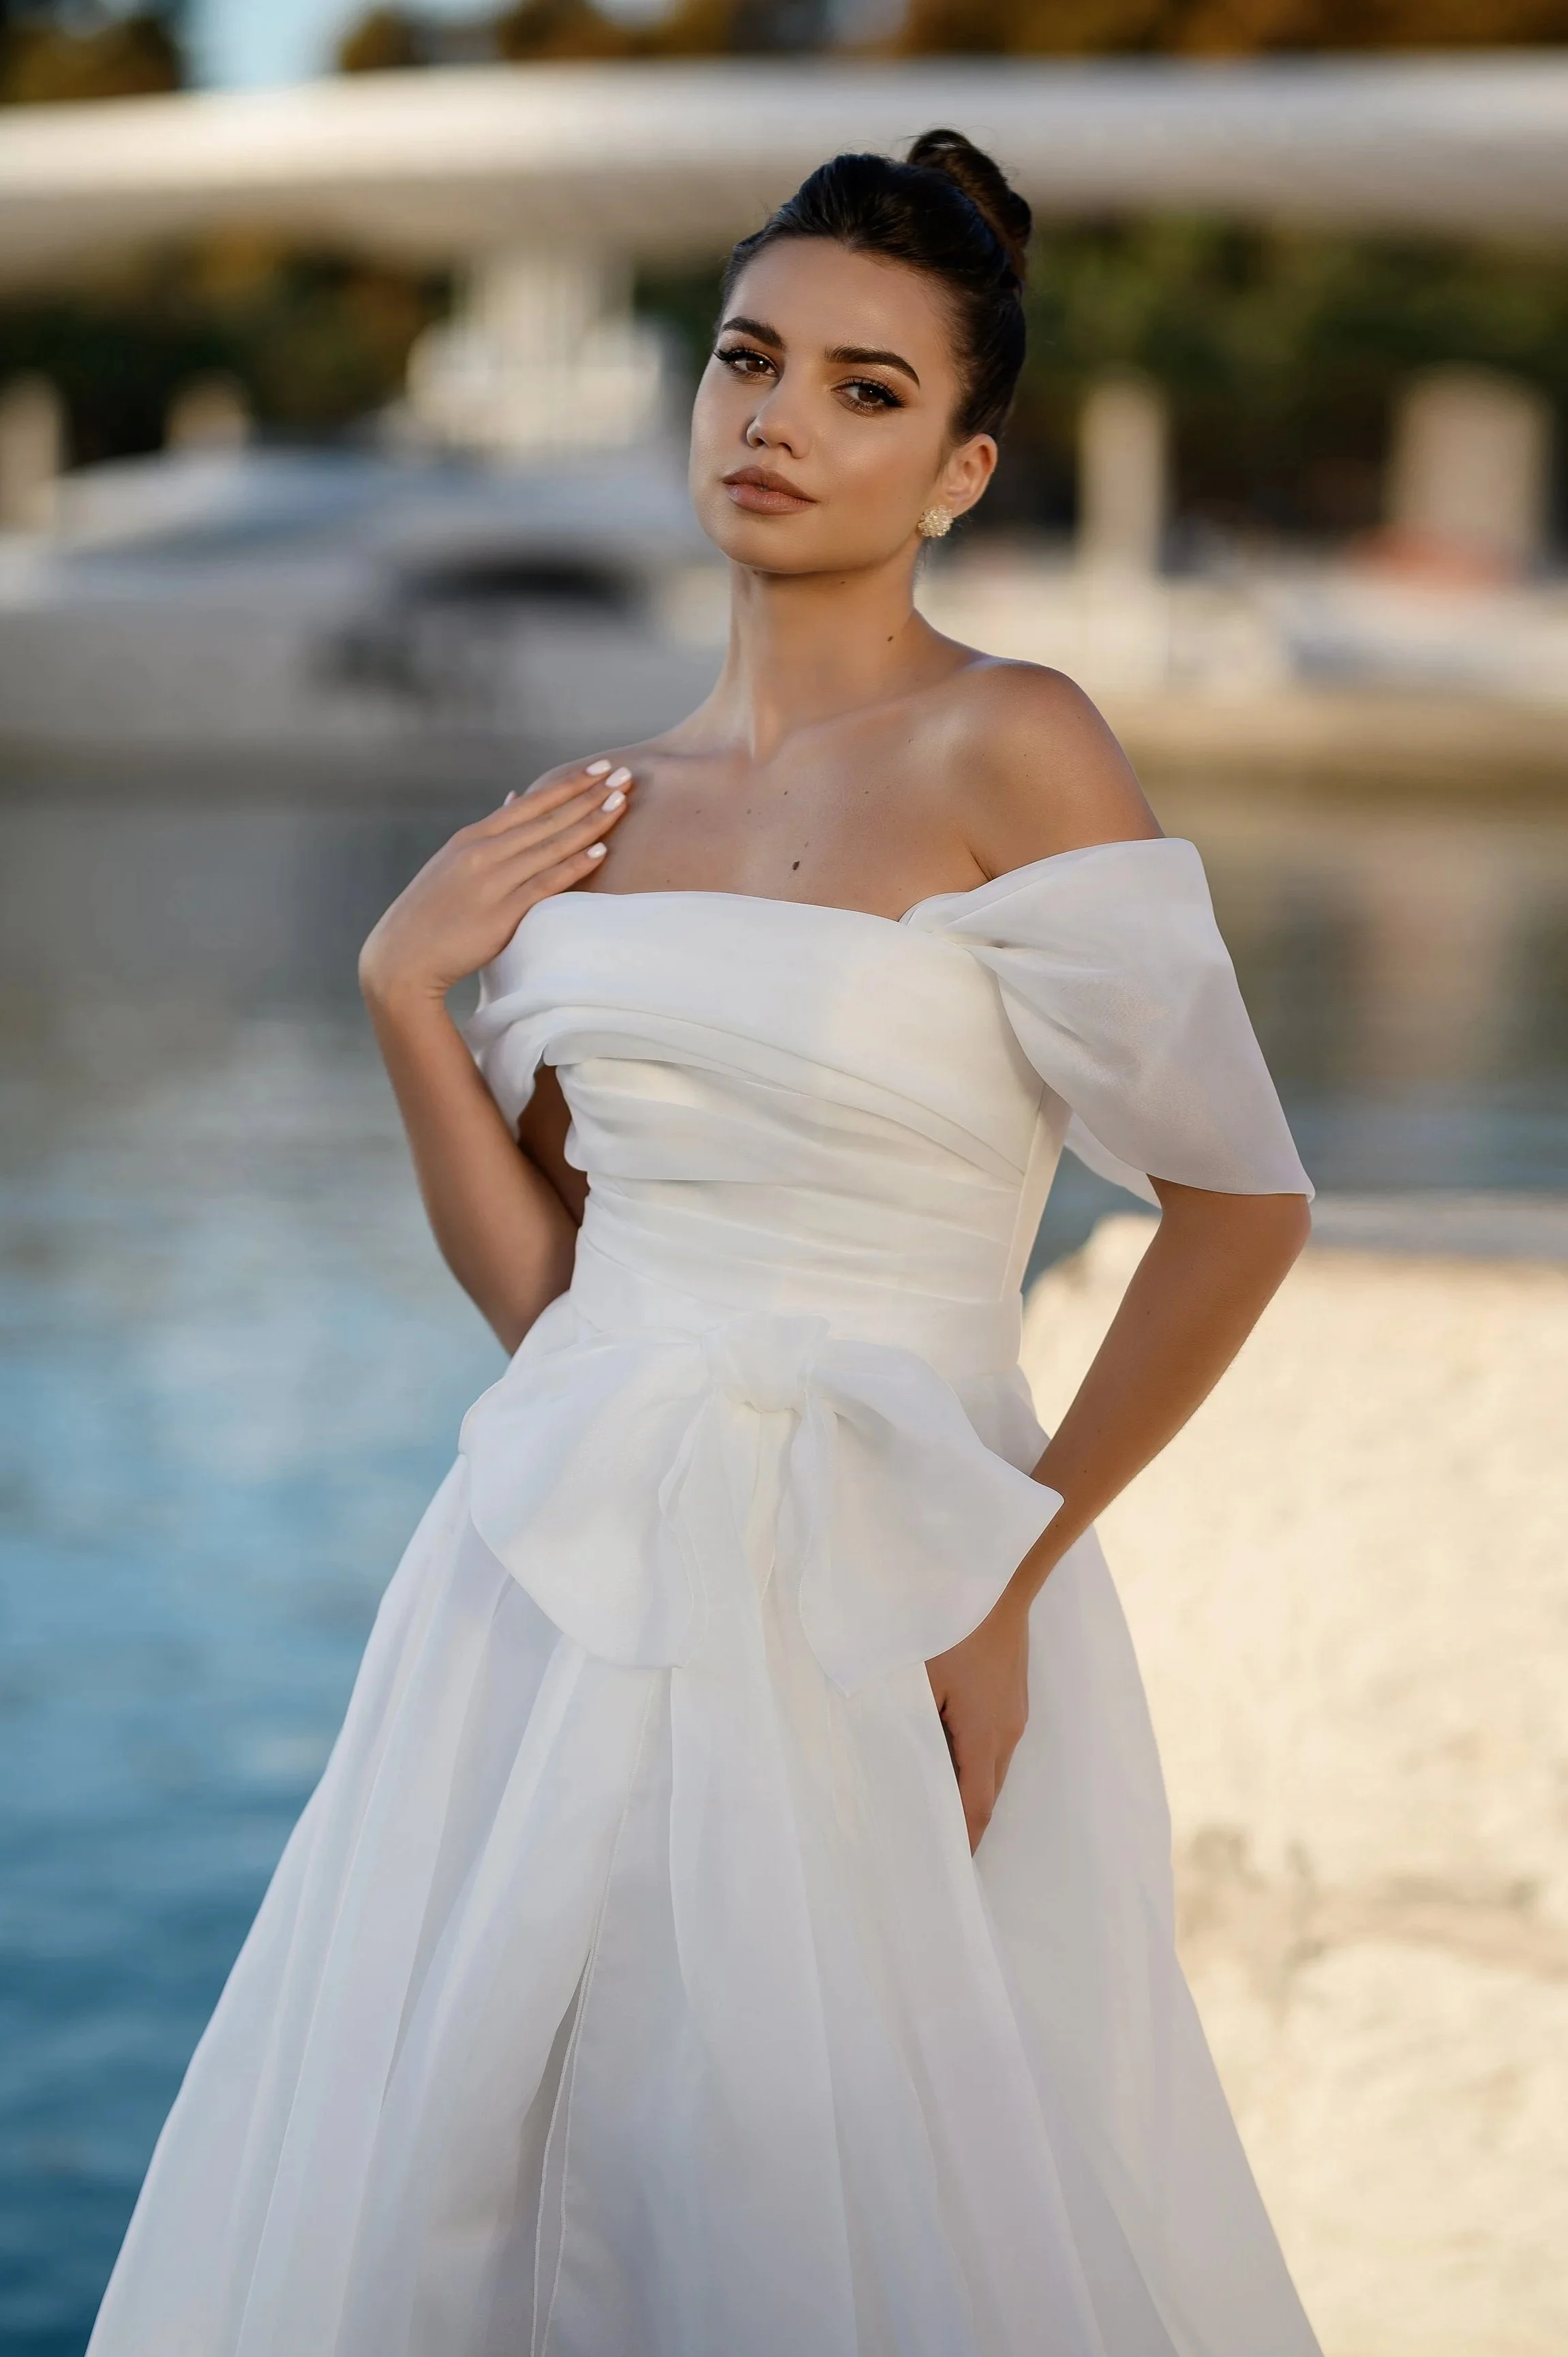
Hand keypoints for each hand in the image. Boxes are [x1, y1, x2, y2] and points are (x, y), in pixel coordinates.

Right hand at [358, 758, 632, 1010]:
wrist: (402, 957)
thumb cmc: (433, 912)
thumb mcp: (454, 862)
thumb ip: (490, 834)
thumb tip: (515, 796)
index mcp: (473, 837)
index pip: (531, 803)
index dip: (570, 784)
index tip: (603, 768)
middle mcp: (483, 852)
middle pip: (547, 818)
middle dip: (589, 795)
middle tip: (627, 776)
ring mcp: (491, 881)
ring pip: (550, 846)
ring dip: (589, 823)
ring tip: (621, 804)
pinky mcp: (500, 914)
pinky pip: (544, 885)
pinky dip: (573, 866)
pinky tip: (600, 852)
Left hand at [926, 1585, 1031, 1853]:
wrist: (998, 1577)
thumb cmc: (950, 1624)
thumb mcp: (918, 1679)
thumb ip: (909, 1726)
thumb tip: (897, 1764)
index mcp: (985, 1737)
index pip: (976, 1808)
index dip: (963, 1843)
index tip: (950, 1872)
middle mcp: (1007, 1732)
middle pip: (988, 1793)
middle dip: (966, 1824)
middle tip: (935, 1846)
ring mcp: (1014, 1713)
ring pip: (993, 1768)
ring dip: (970, 1790)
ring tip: (938, 1807)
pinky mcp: (1012, 1694)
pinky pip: (995, 1743)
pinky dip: (975, 1762)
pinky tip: (950, 1755)